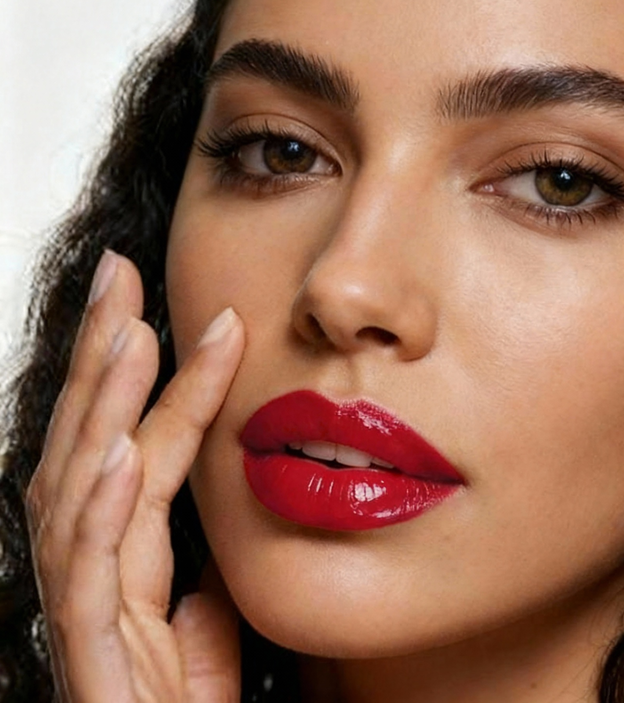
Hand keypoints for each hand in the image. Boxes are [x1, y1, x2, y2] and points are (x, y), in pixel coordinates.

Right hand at [25, 250, 244, 702]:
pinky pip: (87, 578)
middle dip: (103, 356)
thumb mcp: (210, 614)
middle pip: (89, 442)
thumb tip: (230, 502)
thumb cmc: (185, 702)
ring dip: (105, 409)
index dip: (141, 373)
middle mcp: (89, 564)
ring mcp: (84, 608)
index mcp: (120, 548)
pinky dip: (100, 512)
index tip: (160, 302)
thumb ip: (208, 558)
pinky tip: (119, 455)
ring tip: (131, 336)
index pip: (129, 439)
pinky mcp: (90, 658)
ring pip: (81, 491)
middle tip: (121, 275)